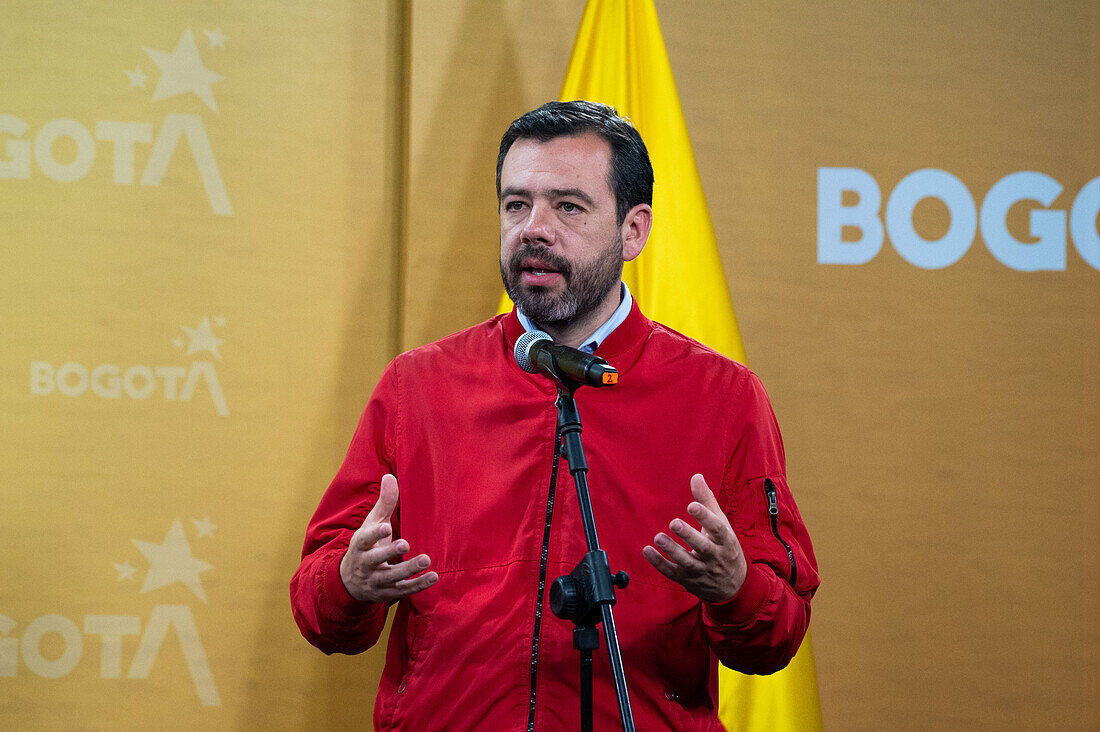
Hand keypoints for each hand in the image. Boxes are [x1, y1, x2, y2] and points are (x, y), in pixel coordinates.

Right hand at [340, 473, 437, 601]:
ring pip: (391, 577)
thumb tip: (390, 477)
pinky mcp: (388, 593)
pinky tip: (433, 576)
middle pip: (376, 559)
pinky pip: (403, 590)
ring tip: (426, 560)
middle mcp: (366, 564)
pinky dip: (418, 585)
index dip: (374, 533)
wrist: (351, 581)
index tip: (385, 526)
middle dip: (389, 552)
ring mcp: (376, 580)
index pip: (365, 539)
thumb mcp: (371, 524)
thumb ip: (384, 503)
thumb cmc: (366, 545)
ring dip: (409, 570)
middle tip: (405, 544)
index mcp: (361, 545)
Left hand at [642, 474, 746, 602]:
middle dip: (689, 535)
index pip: (718, 528)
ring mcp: (702, 570)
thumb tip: (696, 476)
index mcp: (726, 540)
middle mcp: (715, 557)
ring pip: (687, 562)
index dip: (705, 517)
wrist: (733, 585)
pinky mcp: (688, 580)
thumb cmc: (725, 547)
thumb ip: (707, 501)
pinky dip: (659, 563)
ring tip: (658, 537)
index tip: (692, 506)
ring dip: (672, 550)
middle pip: (703, 547)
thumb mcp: (721, 524)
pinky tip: (647, 550)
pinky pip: (672, 573)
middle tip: (674, 523)